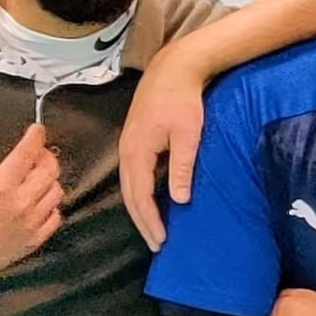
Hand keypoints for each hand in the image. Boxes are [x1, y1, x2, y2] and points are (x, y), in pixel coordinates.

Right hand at [0, 124, 62, 296]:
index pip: (27, 155)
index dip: (35, 138)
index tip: (37, 130)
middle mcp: (19, 206)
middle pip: (49, 172)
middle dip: (45, 157)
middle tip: (36, 153)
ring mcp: (29, 226)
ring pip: (55, 194)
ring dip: (50, 180)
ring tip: (36, 176)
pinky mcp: (31, 242)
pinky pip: (54, 219)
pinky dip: (51, 206)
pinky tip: (39, 202)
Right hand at [119, 58, 211, 251]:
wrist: (173, 69)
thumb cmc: (183, 100)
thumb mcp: (188, 135)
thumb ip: (182, 167)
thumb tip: (180, 200)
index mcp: (137, 152)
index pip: (141, 197)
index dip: (150, 221)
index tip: (161, 241)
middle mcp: (126, 152)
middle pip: (130, 196)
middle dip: (143, 222)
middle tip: (157, 245)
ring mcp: (127, 146)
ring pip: (130, 187)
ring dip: (140, 210)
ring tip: (154, 230)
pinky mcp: (133, 141)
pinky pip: (134, 176)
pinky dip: (141, 194)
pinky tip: (153, 203)